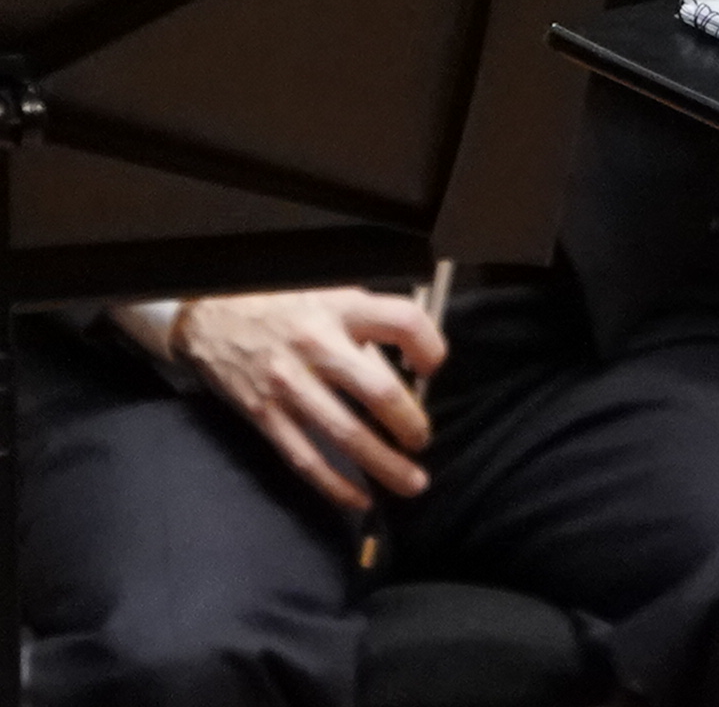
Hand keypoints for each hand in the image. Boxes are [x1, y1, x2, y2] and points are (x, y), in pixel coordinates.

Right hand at [172, 288, 446, 511]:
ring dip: (383, 464)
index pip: (403, 321)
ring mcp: (288, 384)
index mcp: (341, 308)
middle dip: (410, 423)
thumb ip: (368, 327)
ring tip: (412, 483)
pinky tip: (359, 498)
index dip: (429, 346)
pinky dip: (334, 484)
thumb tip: (412, 369)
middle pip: (377, 390)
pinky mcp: (262, 413)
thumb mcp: (331, 297)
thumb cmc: (283, 303)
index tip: (432, 368)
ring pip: (344, 433)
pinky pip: (303, 457)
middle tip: (423, 440)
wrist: (209, 311)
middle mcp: (317, 346)